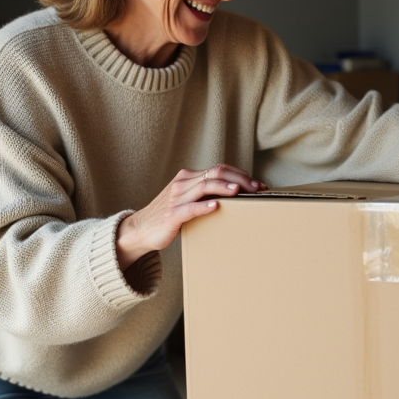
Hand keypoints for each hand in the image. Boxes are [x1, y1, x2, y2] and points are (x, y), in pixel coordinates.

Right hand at [115, 165, 265, 269]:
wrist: (140, 229)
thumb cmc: (169, 215)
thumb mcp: (187, 199)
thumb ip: (205, 194)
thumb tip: (235, 195)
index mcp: (188, 177)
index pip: (218, 169)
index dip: (240, 174)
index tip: (258, 184)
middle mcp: (183, 183)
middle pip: (215, 173)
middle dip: (239, 179)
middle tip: (257, 188)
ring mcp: (176, 198)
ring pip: (205, 186)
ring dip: (225, 187)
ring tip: (240, 191)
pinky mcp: (172, 214)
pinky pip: (190, 207)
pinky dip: (204, 206)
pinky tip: (216, 206)